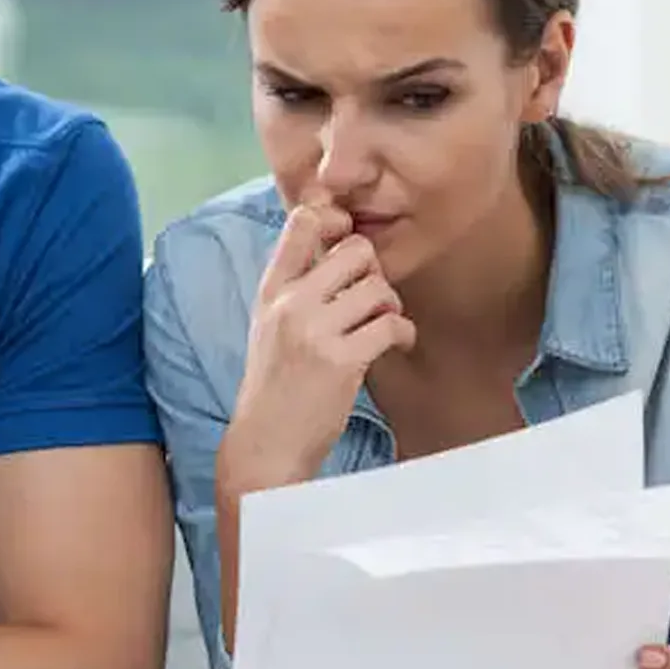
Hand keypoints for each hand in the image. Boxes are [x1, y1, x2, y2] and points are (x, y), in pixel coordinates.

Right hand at [219, 194, 417, 491]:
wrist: (266, 445)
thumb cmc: (275, 388)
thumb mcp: (269, 327)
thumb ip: (297, 290)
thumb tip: (339, 252)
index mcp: (271, 292)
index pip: (301, 223)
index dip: (336, 223)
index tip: (348, 249)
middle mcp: (290, 305)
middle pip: (355, 249)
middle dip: (375, 272)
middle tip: (372, 299)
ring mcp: (314, 333)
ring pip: (378, 287)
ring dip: (392, 305)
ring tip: (383, 326)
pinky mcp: (341, 362)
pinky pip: (391, 324)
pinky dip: (403, 333)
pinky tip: (396, 344)